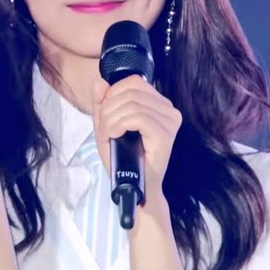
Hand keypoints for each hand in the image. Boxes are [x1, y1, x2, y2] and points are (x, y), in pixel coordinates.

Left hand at [91, 75, 182, 200]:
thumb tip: (99, 81)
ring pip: (132, 104)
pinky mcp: (166, 135)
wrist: (136, 188)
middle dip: (109, 108)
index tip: (106, 113)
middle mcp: (169, 109)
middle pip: (131, 91)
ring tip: (109, 134)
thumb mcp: (107, 125)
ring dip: (111, 119)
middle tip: (104, 128)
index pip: (134, 81)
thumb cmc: (124, 158)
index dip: (113, 93)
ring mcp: (170, 122)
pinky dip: (119, 125)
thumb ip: (102, 102)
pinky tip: (115, 135)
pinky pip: (138, 118)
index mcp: (159, 103)